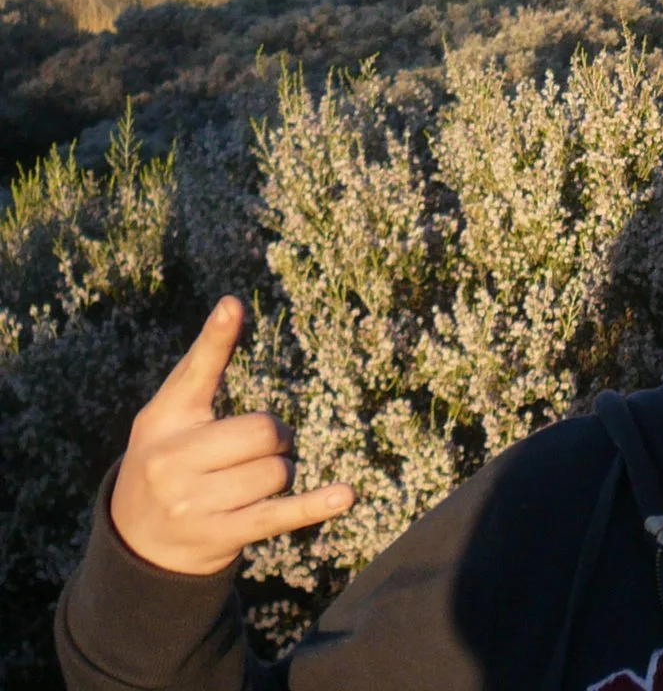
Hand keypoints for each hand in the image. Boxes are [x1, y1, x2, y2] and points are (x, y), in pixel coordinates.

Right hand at [109, 296, 353, 575]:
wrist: (135, 541)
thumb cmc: (166, 459)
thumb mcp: (168, 415)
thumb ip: (201, 366)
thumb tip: (231, 304)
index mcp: (163, 421)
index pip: (195, 374)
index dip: (215, 339)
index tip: (232, 306)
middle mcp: (172, 461)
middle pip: (263, 431)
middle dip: (277, 437)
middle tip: (261, 448)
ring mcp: (194, 502)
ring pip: (277, 472)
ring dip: (279, 474)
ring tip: (250, 483)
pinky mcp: (220, 535)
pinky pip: (278, 515)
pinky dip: (314, 506)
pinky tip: (344, 496)